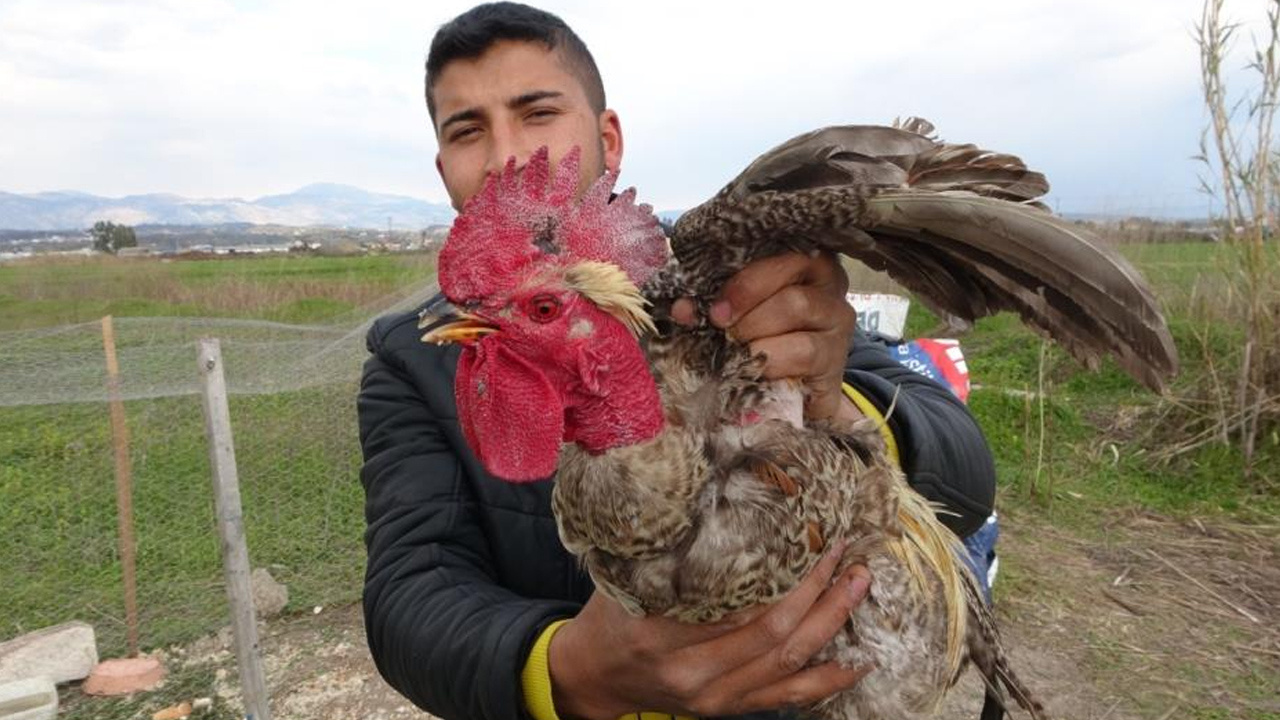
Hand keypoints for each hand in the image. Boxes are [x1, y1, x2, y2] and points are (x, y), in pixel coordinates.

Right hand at [547, 542, 873, 718]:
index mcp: (660, 635)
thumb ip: (672, 555)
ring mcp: (714, 697)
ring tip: (857, 586)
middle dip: (818, 594)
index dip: (782, 574)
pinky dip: (828, 680)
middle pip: (772, 635)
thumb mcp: (627, 579)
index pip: (736, 605)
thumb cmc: (611, 616)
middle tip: (845, 556)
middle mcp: (691, 673)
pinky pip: (789, 698)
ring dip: (830, 624)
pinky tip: (860, 659)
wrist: (594, 675)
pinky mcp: (729, 709)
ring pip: (787, 664)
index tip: (810, 537)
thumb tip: (726, 504)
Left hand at [672, 251, 860, 421]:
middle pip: (787, 270)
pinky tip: (755, 372)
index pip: (775, 248)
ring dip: (756, 329)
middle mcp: (828, 283)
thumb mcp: (738, 315)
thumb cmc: (760, 342)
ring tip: (737, 350)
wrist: (789, 394)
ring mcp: (837, 320)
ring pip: (796, 305)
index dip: (741, 276)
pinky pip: (803, 350)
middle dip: (745, 298)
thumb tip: (682, 309)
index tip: (713, 306)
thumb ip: (715, 303)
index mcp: (801, 261)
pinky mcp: (836, 359)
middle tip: (720, 325)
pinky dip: (771, 361)